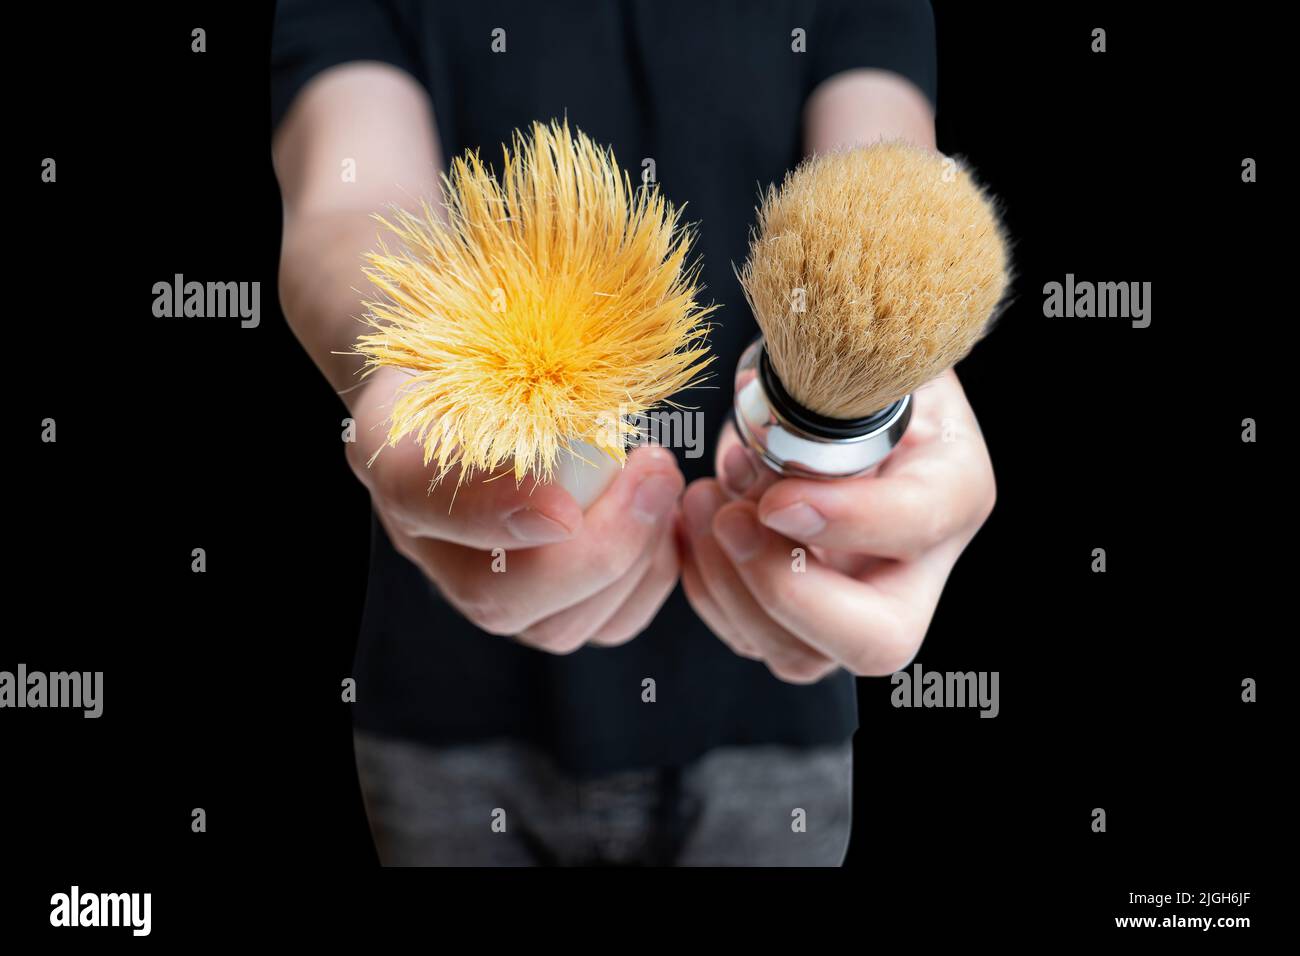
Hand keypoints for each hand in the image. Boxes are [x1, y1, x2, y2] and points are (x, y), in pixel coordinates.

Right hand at [347, 368, 682, 652]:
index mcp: (397, 462)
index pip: (424, 500)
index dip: (492, 513)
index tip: (562, 505)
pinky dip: (653, 577)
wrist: (482, 382)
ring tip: (658, 484)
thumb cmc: (487, 355)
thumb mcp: (476, 335)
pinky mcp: (551, 605)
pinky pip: (607, 625)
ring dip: (634, 561)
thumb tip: (558, 441)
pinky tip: (665, 519)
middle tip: (656, 471)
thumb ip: (499, 369)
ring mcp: (490, 587)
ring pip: (561, 626)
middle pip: (500, 599)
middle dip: (600, 548)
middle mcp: (432, 543)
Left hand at [677, 370, 994, 682]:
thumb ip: (828, 389)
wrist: (830, 398)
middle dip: (784, 589)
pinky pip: (746, 636)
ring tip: (700, 501)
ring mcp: (857, 605)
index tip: (776, 497)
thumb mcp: (853, 356)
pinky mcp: (800, 621)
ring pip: (797, 655)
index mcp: (953, 486)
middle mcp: (918, 566)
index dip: (845, 522)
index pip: (918, 525)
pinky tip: (692, 525)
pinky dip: (705, 587)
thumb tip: (762, 423)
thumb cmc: (846, 370)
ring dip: (727, 585)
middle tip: (728, 519)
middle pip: (876, 640)